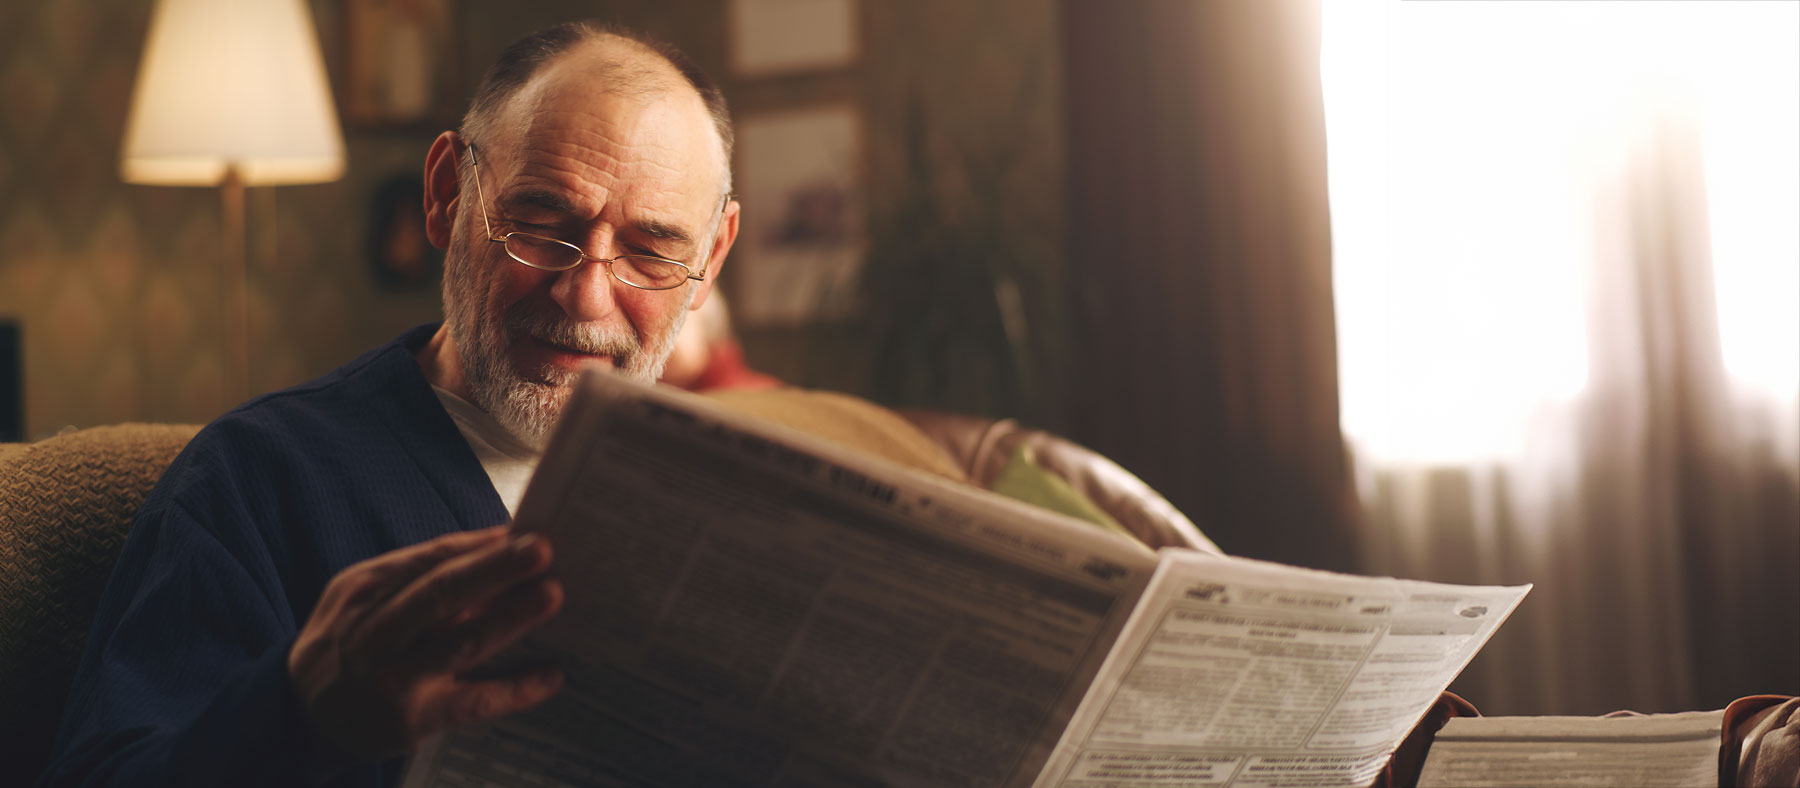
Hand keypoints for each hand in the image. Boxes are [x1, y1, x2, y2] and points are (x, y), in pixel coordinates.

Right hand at [287, 525, 564, 760]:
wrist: (304, 712)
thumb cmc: (353, 638)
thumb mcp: (365, 594)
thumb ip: (419, 569)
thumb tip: (496, 541)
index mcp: (366, 589)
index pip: (430, 559)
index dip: (479, 546)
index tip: (526, 530)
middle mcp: (376, 631)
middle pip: (440, 593)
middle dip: (493, 569)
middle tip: (542, 549)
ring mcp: (394, 677)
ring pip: (457, 643)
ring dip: (507, 619)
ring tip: (551, 595)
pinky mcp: (413, 719)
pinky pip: (470, 702)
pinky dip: (513, 690)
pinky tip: (550, 676)